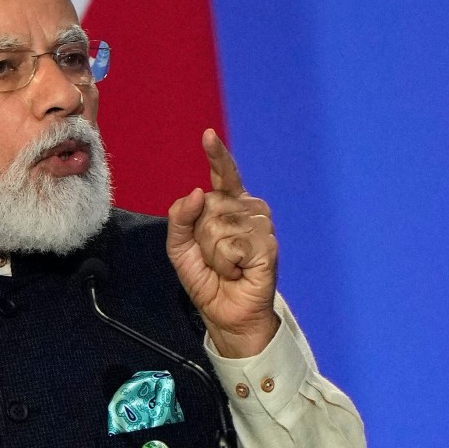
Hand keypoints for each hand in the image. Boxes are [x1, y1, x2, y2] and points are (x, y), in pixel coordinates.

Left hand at [166, 129, 278, 357]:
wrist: (225, 312)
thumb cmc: (206, 278)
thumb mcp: (180, 248)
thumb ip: (180, 219)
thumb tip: (197, 191)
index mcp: (227, 205)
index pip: (223, 175)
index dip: (217, 155)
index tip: (208, 135)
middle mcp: (248, 210)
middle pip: (210, 205)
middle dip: (201, 235)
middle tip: (214, 256)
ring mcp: (261, 226)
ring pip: (219, 225)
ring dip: (214, 252)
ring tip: (227, 265)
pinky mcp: (268, 246)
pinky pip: (233, 244)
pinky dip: (226, 262)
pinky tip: (238, 271)